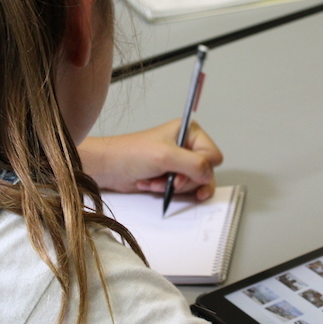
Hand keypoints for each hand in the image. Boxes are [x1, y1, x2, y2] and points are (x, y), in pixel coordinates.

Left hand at [79, 120, 223, 200]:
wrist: (109, 167)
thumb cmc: (130, 154)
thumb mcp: (165, 156)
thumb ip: (193, 164)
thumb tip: (209, 175)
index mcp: (190, 132)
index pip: (213, 155)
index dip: (201, 168)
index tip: (182, 172)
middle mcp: (187, 146)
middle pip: (205, 173)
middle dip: (184, 180)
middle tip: (168, 178)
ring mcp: (180, 162)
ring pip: (194, 183)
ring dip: (174, 187)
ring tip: (155, 180)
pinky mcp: (171, 175)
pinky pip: (182, 190)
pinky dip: (168, 191)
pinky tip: (153, 184)